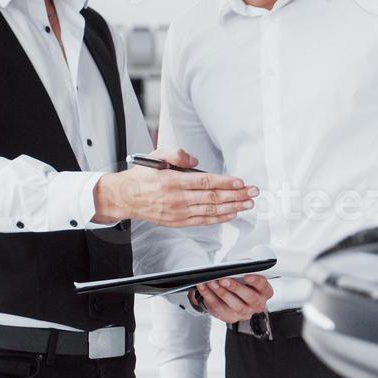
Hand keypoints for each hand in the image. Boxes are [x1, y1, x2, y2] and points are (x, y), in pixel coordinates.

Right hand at [91, 147, 256, 227]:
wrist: (125, 198)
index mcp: (173, 181)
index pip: (206, 182)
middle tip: (253, 193)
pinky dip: (219, 218)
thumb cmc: (142, 177)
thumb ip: (177, 156)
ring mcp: (179, 213)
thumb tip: (195, 161)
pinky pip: (203, 221)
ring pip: (211, 210)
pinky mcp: (178, 222)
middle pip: (213, 197)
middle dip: (236, 195)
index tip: (241, 182)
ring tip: (248, 204)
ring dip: (232, 207)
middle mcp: (177, 199)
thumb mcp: (156, 157)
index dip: (225, 183)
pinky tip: (231, 214)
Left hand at [193, 274, 272, 322]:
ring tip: (212, 283)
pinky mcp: (230, 318)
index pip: (264, 287)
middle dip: (236, 288)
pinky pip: (219, 308)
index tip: (246, 275)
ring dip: (222, 293)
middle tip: (223, 280)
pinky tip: (203, 287)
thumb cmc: (240, 280)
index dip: (256, 282)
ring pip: (235, 306)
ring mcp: (244, 313)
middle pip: (250, 298)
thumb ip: (245, 268)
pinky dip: (209, 296)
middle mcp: (257, 305)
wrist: (230, 293)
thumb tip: (236, 265)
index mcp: (265, 292)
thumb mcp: (245, 271)